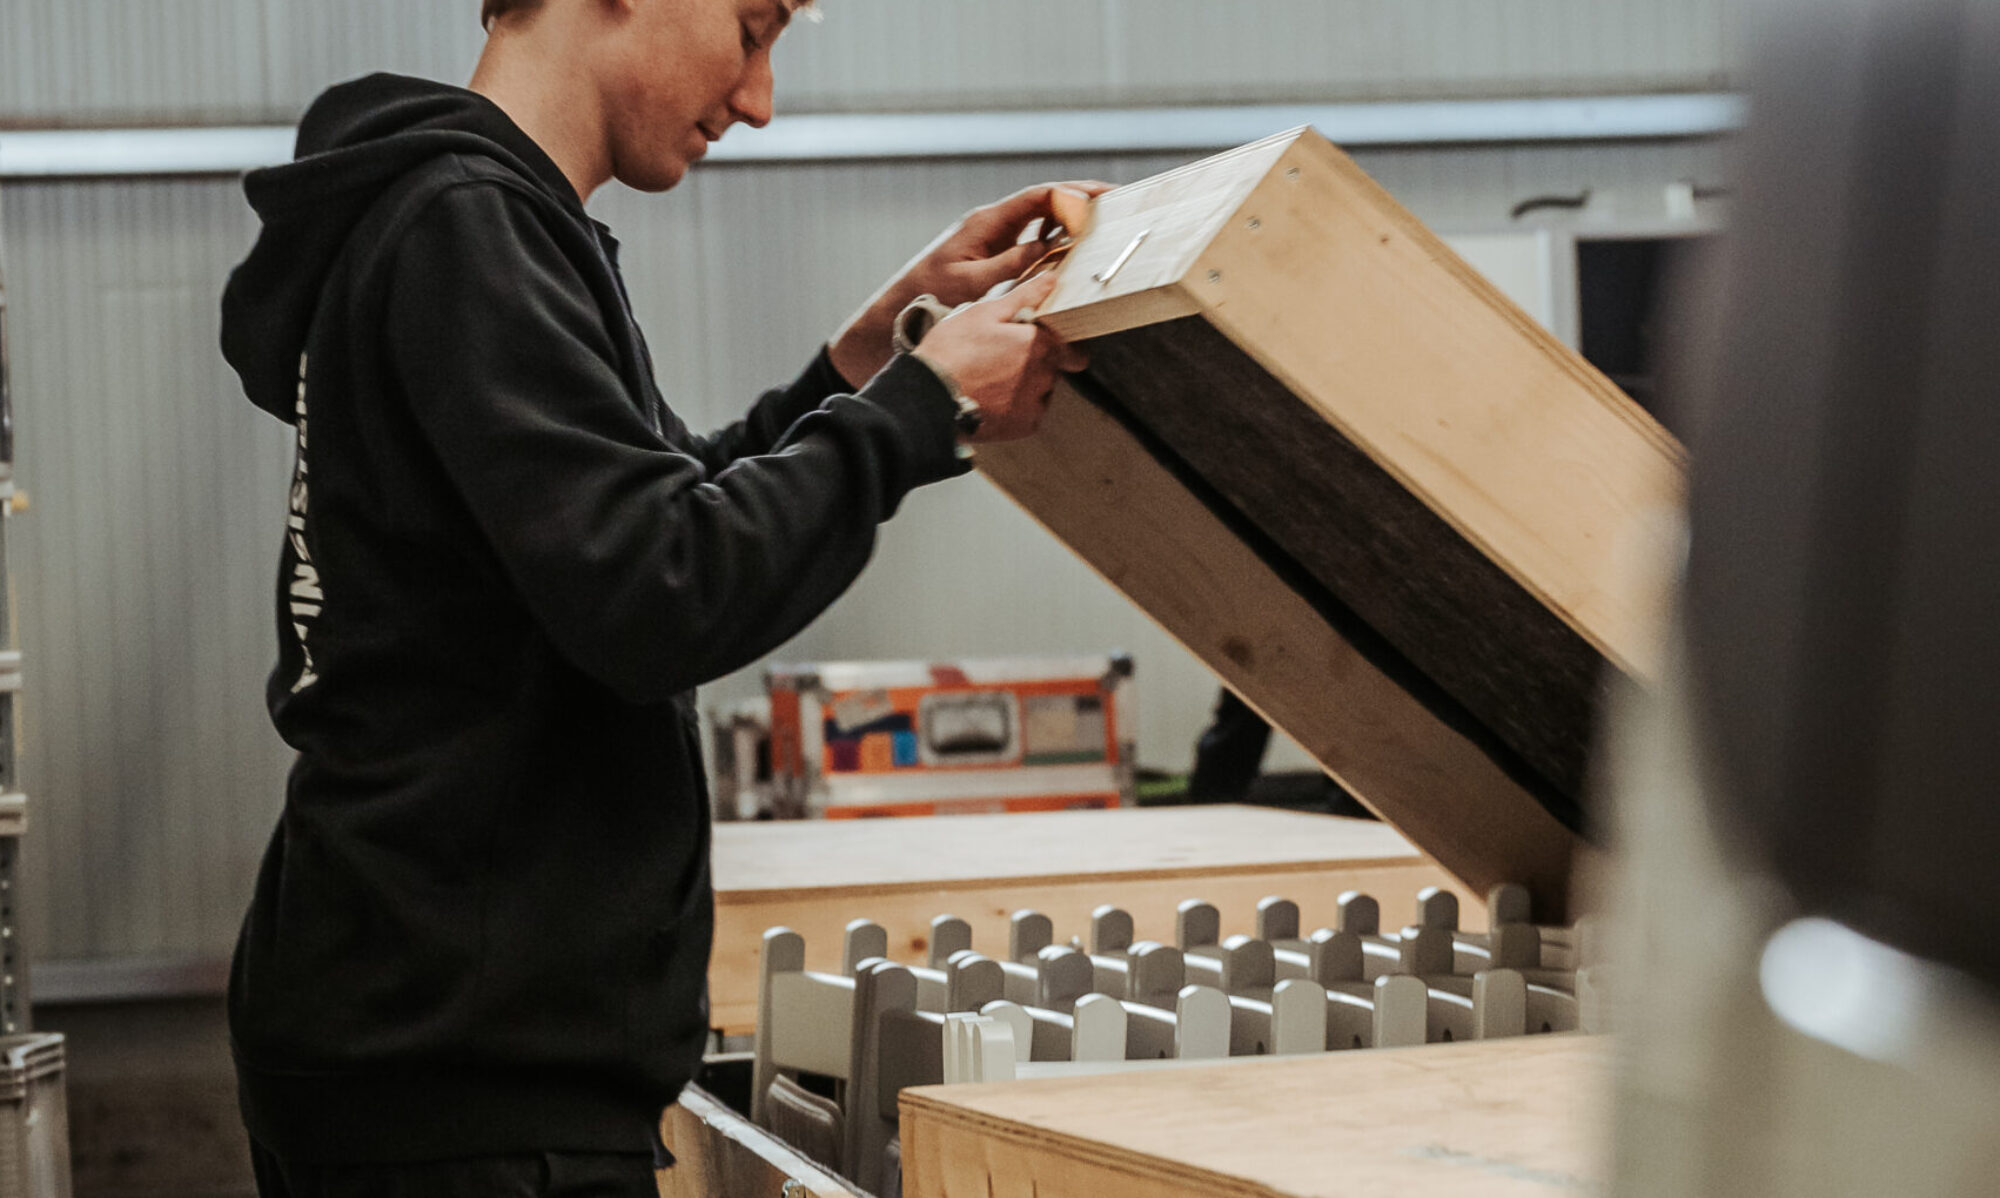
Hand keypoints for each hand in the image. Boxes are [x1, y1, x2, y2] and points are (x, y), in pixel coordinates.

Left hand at [828, 180, 1112, 386]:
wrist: (896, 312)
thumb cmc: (927, 297)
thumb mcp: (972, 283)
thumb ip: (1011, 264)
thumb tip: (1049, 248)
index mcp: (985, 223)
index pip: (1038, 196)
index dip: (1073, 193)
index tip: (1102, 196)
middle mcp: (990, 224)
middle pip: (1042, 201)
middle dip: (1078, 198)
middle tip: (1115, 200)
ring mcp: (991, 238)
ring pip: (1038, 219)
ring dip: (1068, 218)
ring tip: (1101, 223)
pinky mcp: (990, 254)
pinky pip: (1028, 241)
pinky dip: (1051, 241)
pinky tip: (1069, 252)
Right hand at [912, 272, 1088, 443]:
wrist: (929, 396)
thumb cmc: (952, 351)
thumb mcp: (985, 313)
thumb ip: (1024, 296)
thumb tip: (1051, 279)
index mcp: (1039, 345)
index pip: (1067, 346)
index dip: (1050, 342)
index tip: (1032, 341)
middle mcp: (1044, 377)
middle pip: (1052, 368)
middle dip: (1034, 362)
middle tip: (1000, 358)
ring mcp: (1034, 404)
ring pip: (1040, 390)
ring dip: (1025, 384)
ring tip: (991, 378)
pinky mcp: (1023, 427)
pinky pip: (1028, 412)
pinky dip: (1015, 406)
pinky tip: (991, 396)